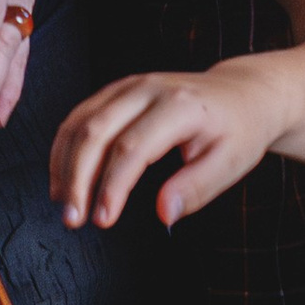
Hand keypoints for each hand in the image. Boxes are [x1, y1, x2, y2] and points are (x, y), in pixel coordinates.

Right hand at [49, 61, 289, 230]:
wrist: (241, 92)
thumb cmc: (238, 129)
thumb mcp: (230, 163)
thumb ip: (196, 189)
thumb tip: (165, 214)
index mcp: (179, 106)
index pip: (132, 147)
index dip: (112, 186)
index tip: (102, 219)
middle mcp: (148, 88)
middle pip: (96, 131)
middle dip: (77, 178)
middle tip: (72, 218)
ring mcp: (129, 85)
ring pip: (80, 121)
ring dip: (64, 164)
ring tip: (63, 203)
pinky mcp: (118, 90)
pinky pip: (80, 115)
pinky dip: (66, 147)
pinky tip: (63, 176)